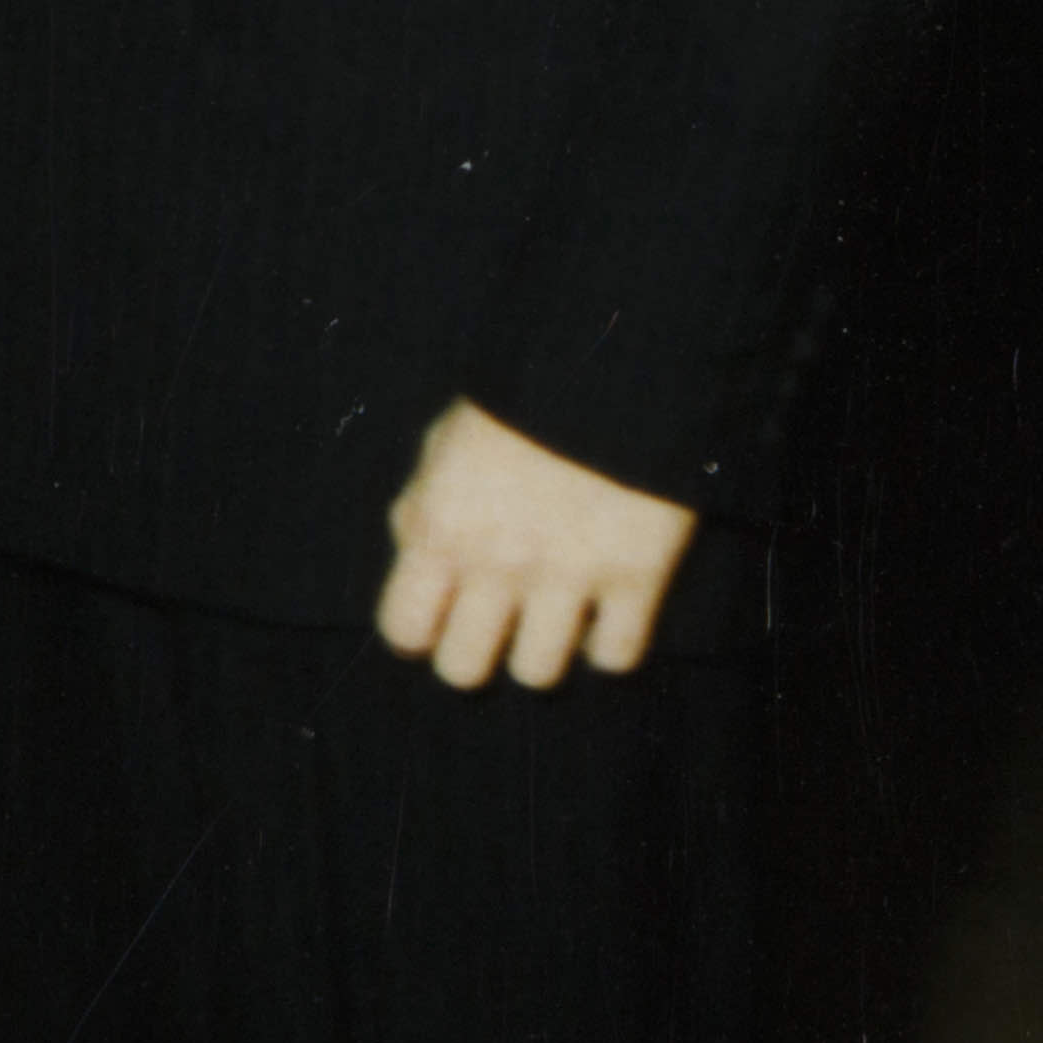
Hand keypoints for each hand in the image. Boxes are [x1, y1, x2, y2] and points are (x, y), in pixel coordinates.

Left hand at [374, 398, 696, 687]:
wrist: (615, 368)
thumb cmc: (519, 402)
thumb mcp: (446, 442)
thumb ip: (421, 504)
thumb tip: (412, 551)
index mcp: (441, 529)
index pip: (404, 629)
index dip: (418, 632)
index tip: (436, 619)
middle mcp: (497, 564)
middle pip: (464, 670)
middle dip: (475, 654)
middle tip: (494, 628)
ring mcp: (569, 576)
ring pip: (538, 674)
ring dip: (542, 652)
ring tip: (552, 621)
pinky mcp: (638, 577)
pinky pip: (617, 655)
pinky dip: (610, 645)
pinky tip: (606, 617)